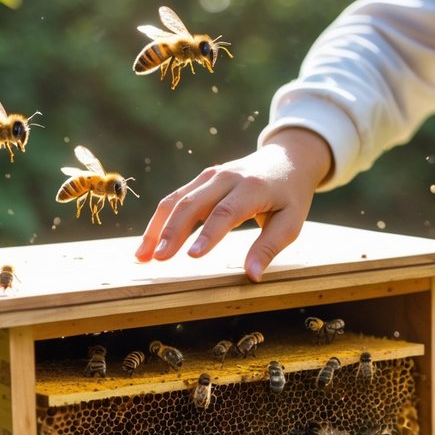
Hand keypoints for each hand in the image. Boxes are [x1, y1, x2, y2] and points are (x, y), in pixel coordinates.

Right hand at [134, 127, 332, 280]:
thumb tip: (252, 276)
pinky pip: (175, 198)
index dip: (208, 234)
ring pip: (176, 200)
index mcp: (252, 187)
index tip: (192, 257)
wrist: (287, 159)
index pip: (225, 212)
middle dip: (172, 232)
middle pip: (192, 203)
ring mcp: (210, 175)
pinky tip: (148, 243)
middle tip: (158, 259)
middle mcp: (226, 177)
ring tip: (143, 257)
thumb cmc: (290, 195)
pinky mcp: (201, 179)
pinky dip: (159, 220)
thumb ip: (269, 247)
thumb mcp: (291, 222)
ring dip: (157, 228)